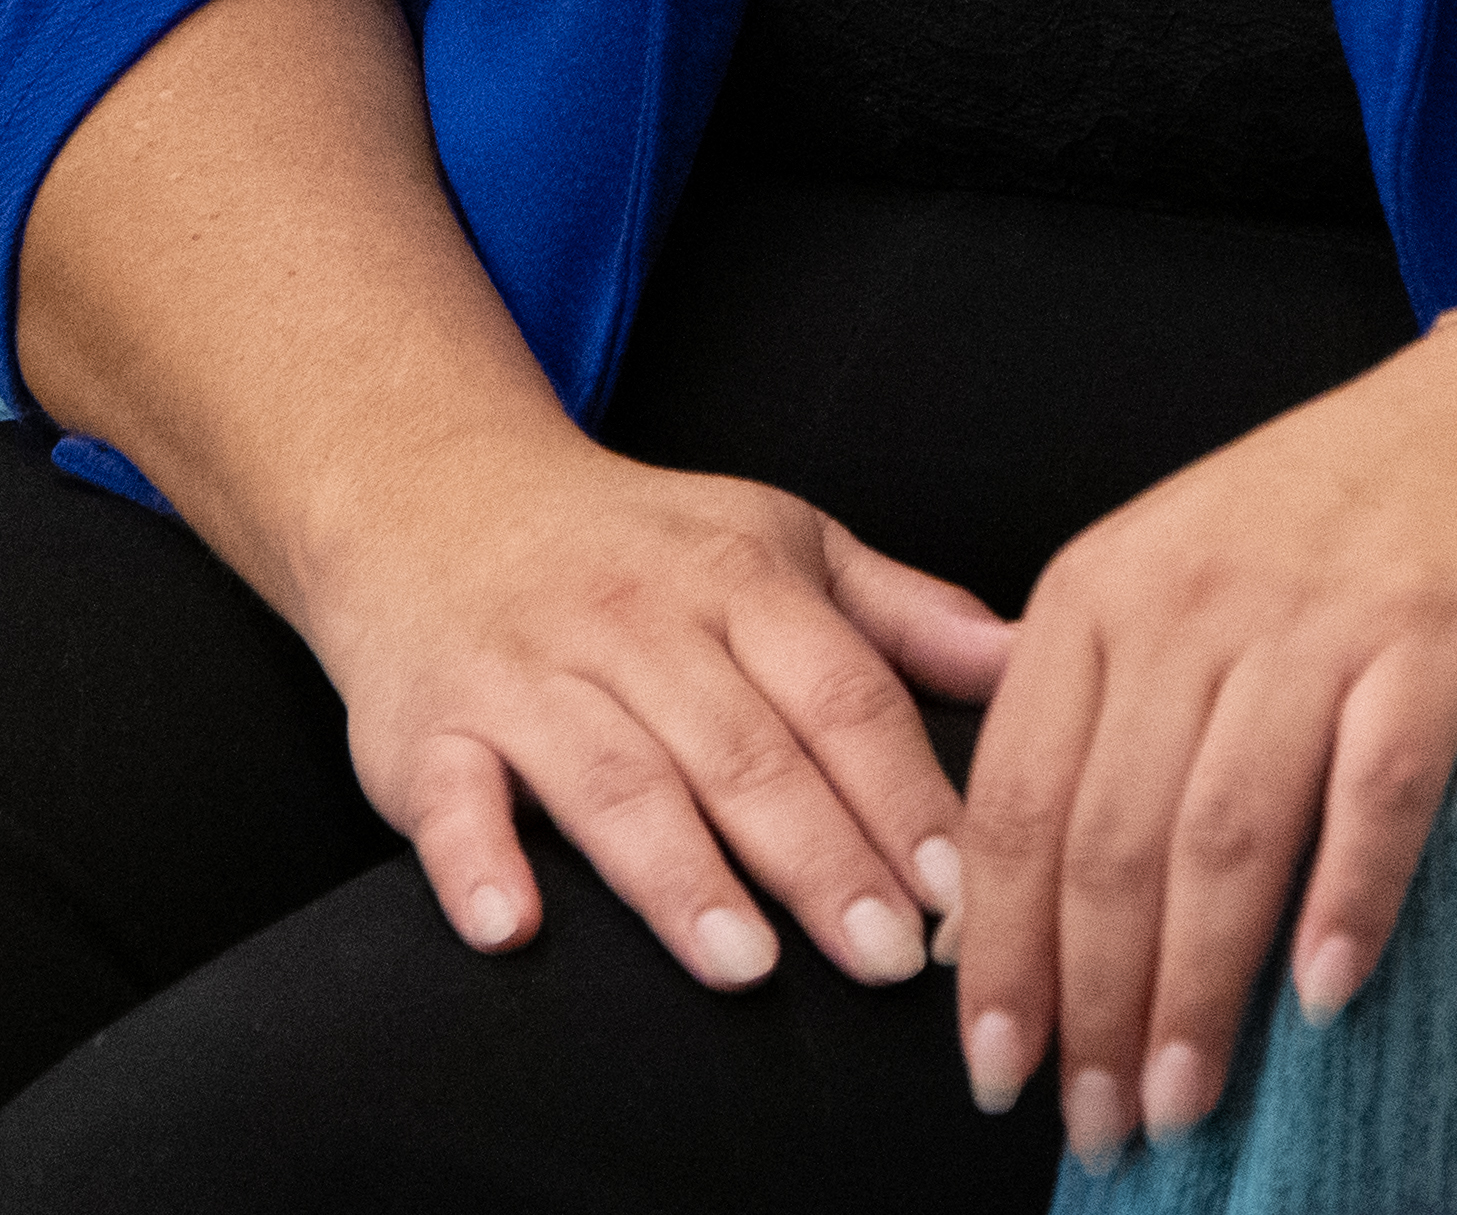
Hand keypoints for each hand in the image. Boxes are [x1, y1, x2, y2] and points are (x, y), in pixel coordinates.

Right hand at [284, 420, 1005, 994]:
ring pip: (614, 780)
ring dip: (680, 875)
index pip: (842, 694)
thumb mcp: (782, 545)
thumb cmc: (636, 547)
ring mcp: (526, 674)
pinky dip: (475, 861)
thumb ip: (905, 616)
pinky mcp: (425, 729)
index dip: (905, 792)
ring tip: (745, 963)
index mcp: (739, 577)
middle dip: (820, 857)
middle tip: (887, 957)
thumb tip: (1031, 663)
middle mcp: (636, 623)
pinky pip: (449, 798)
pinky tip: (511, 927)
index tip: (964, 886)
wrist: (435, 492)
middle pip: (742, 749)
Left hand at [943, 317, 1456, 1157]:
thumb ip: (1086, 716)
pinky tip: (1325, 994)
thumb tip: (994, 912)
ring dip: (1199, 989)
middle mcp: (1193, 599)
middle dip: (1096, 1006)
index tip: (999, 1068)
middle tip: (1101, 1123)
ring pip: (1227, 835)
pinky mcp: (1433, 633)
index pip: (1019, 802)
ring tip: (1184, 1096)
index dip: (1002, 953)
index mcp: (1100, 590)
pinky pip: (1378, 790)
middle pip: (1113, 839)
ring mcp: (1316, 615)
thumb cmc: (1323, 522)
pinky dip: (1347, 900)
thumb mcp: (1166, 578)